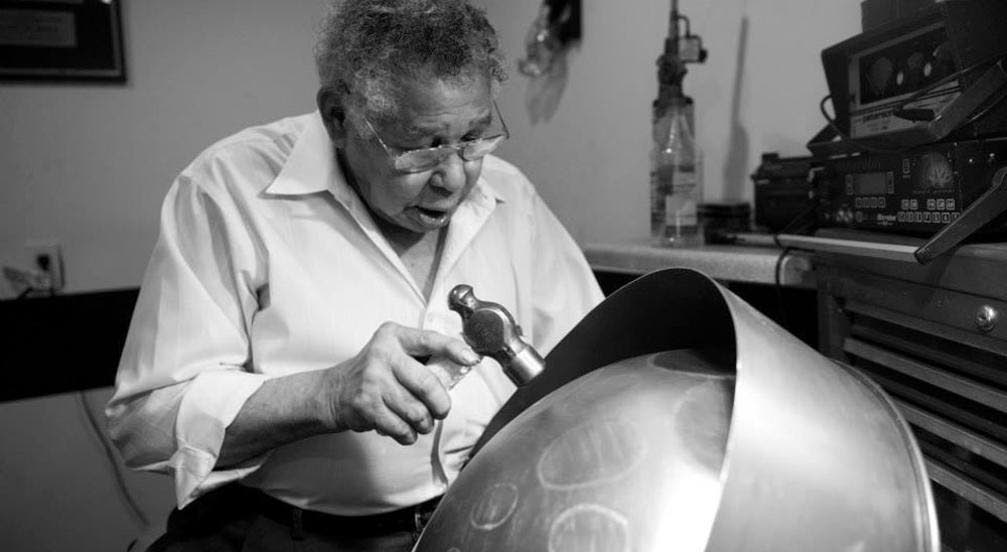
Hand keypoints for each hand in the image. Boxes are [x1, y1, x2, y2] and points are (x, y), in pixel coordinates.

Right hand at [324, 322, 480, 444]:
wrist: (334, 392)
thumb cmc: (374, 373)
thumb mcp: (394, 354)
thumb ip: (422, 359)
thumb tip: (461, 368)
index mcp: (394, 337)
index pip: (430, 340)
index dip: (454, 350)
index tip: (472, 359)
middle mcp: (383, 355)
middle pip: (428, 384)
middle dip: (441, 405)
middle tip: (441, 410)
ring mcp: (373, 380)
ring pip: (416, 411)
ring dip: (424, 423)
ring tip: (421, 422)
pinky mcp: (366, 405)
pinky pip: (401, 427)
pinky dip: (408, 434)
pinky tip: (405, 430)